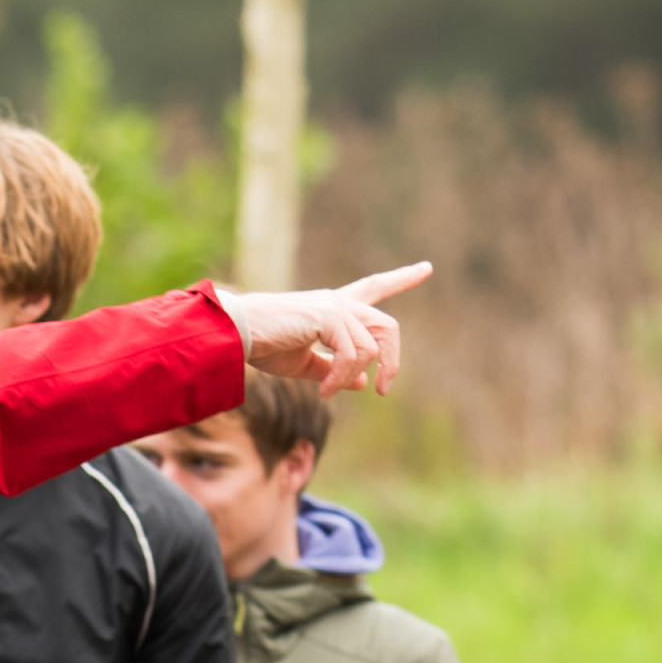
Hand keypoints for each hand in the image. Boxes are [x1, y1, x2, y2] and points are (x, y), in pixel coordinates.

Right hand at [221, 264, 430, 396]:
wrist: (235, 333)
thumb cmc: (261, 345)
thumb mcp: (302, 363)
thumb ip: (333, 370)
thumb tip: (362, 381)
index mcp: (332, 308)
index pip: (373, 288)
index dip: (401, 279)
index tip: (426, 269)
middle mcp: (338, 302)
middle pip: (387, 326)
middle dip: (392, 361)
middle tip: (383, 391)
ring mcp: (334, 307)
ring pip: (370, 348)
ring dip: (350, 378)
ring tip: (327, 393)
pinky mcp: (327, 317)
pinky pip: (352, 355)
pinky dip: (340, 378)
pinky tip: (323, 392)